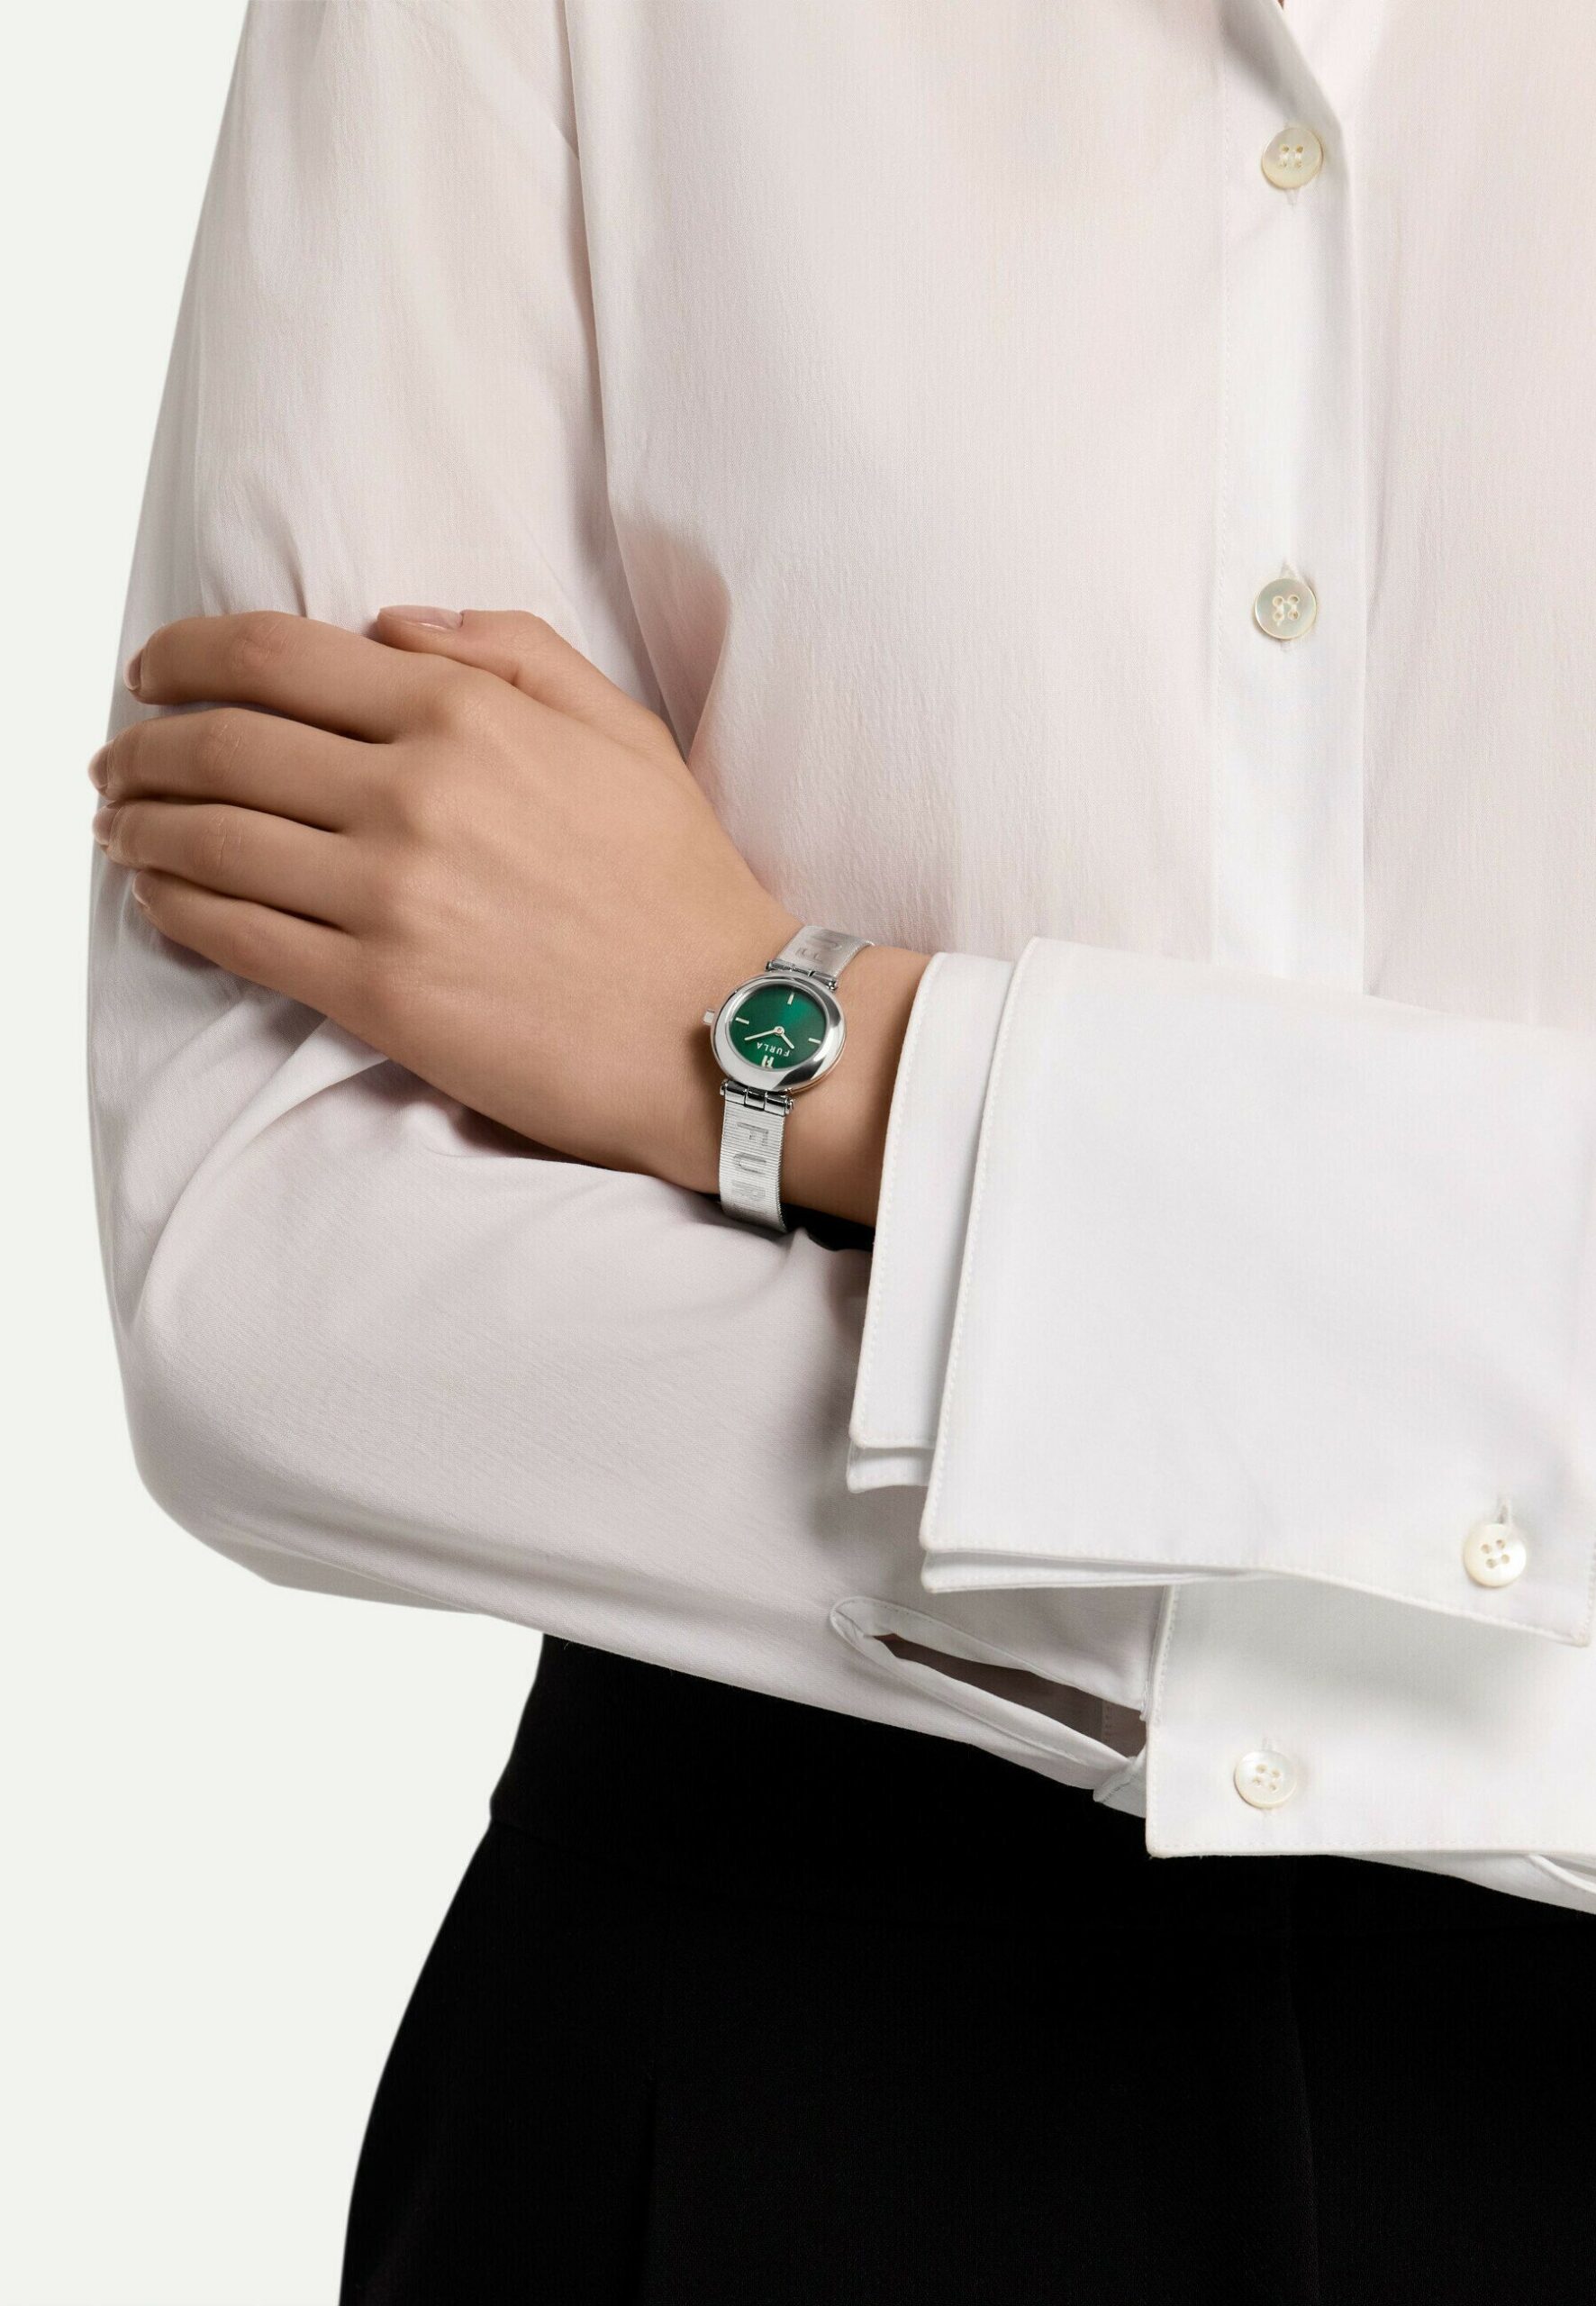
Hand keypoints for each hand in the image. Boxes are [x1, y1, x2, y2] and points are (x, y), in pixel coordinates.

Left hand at [90, 608, 928, 1221]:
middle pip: (220, 744)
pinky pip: (234, 935)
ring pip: (208, 839)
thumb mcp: (622, 731)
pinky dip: (174, 907)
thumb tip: (392, 624)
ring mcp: (387, 897)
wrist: (724, 1028)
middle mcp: (412, 795)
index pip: (275, 657)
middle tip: (118, 759)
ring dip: (141, 825)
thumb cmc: (680, 884)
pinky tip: (158, 897)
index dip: (186, 654)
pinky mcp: (378, 992)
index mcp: (467, 715)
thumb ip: (511, 653)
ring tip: (121, 825)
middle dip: (144, 745)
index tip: (153, 670)